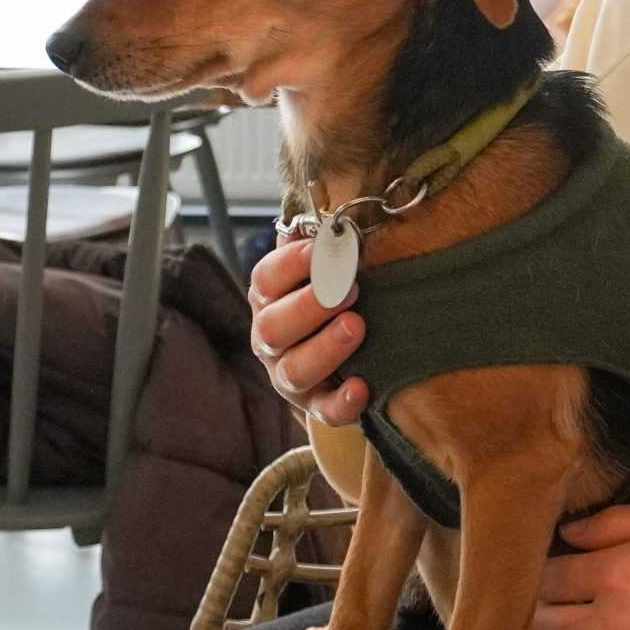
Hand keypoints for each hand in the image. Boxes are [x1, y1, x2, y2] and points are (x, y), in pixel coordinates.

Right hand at [248, 231, 368, 424]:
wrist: (344, 357)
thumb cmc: (332, 300)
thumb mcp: (323, 271)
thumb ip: (318, 247)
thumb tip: (322, 218)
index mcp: (269, 300)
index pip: (265, 280)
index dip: (290, 264)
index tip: (321, 249)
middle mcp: (271, 341)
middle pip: (273, 326)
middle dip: (309, 306)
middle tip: (347, 289)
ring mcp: (289, 377)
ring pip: (294, 369)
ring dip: (325, 348)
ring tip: (356, 326)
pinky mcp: (315, 406)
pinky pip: (323, 410)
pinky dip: (342, 402)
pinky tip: (363, 387)